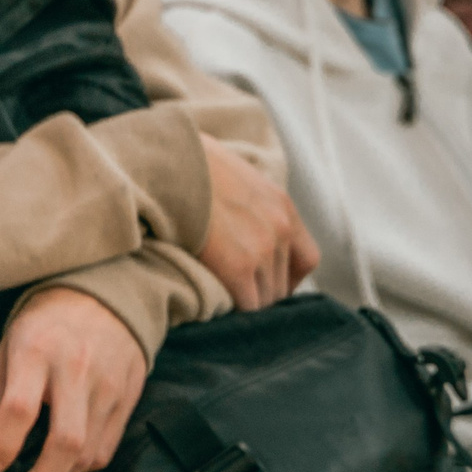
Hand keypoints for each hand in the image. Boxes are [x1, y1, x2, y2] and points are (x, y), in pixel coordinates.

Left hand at [0, 287, 149, 471]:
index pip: (19, 409)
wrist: (104, 298)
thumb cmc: (44, 323)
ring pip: (89, 453)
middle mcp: (76, 370)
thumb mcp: (8, 344)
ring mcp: (107, 386)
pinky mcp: (127, 399)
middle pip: (65, 442)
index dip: (2, 447)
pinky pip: (106, 448)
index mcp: (36, 351)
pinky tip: (64, 467)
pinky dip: (82, 468)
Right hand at [196, 137, 318, 309]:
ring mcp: (263, 249)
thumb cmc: (182, 163)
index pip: (306, 258)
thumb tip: (225, 215)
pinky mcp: (239, 267)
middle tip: (229, 295)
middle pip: (282, 284)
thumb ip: (242, 199)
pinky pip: (246, 305)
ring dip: (243, 301)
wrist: (165, 162)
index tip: (262, 283)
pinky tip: (211, 303)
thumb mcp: (229, 173)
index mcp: (281, 205)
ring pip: (265, 299)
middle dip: (258, 292)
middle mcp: (281, 229)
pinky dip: (231, 309)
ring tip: (216, 298)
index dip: (286, 278)